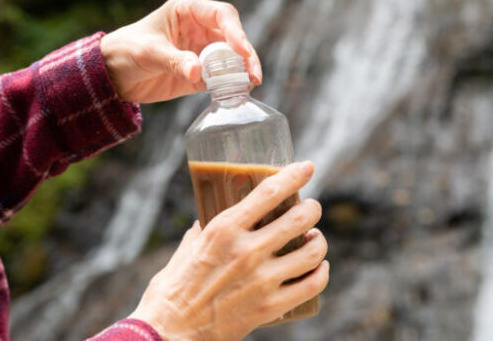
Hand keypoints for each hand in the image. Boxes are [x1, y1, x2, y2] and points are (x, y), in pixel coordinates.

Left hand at [100, 0, 261, 102]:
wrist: (111, 75)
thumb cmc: (125, 50)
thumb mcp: (148, 52)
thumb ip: (174, 60)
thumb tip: (199, 72)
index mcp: (188, 11)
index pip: (222, 15)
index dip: (236, 31)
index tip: (242, 50)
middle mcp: (200, 29)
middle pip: (233, 38)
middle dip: (246, 55)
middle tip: (254, 74)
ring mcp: (202, 52)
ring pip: (231, 59)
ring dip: (242, 71)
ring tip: (250, 84)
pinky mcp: (200, 74)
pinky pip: (221, 78)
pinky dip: (231, 85)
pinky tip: (239, 93)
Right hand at [129, 162, 328, 340]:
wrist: (170, 332)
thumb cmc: (173, 289)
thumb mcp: (188, 247)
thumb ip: (205, 229)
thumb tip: (211, 216)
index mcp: (224, 229)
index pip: (270, 192)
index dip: (294, 175)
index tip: (308, 167)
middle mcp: (246, 251)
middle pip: (299, 219)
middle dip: (312, 209)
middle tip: (311, 208)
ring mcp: (261, 281)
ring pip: (312, 251)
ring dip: (319, 240)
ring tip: (315, 238)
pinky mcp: (270, 307)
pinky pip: (312, 284)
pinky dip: (322, 272)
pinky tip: (320, 267)